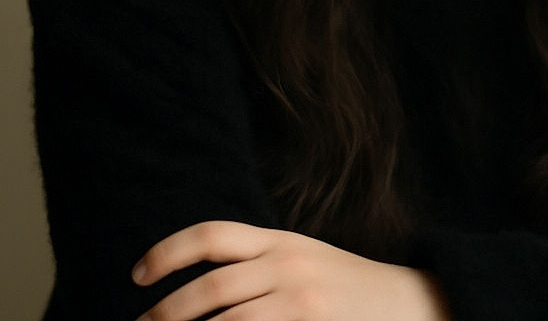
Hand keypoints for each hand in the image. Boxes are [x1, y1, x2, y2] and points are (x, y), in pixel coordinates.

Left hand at [132, 220, 450, 320]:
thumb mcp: (301, 260)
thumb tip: (195, 287)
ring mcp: (300, 302)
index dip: (168, 252)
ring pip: (225, 320)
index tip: (137, 276)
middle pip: (210, 285)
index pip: (212, 235)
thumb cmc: (345, 291)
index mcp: (280, 241)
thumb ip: (256, 265)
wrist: (409, 304)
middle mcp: (287, 264)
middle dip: (165, 312)